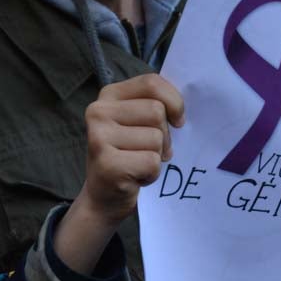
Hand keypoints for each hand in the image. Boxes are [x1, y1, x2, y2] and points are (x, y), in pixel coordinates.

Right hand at [55, 74, 184, 272]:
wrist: (103, 198)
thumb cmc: (128, 155)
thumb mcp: (137, 123)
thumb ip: (156, 105)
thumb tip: (183, 106)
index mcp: (109, 95)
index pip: (151, 82)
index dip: (173, 101)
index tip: (177, 120)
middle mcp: (98, 111)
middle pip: (156, 111)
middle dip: (164, 136)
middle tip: (150, 150)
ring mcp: (99, 137)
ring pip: (156, 138)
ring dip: (156, 156)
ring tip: (139, 164)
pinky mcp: (106, 163)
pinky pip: (151, 162)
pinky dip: (151, 174)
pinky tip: (136, 177)